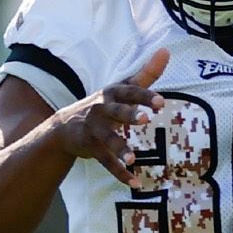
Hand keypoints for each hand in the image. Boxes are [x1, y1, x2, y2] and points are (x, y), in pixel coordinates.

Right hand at [46, 49, 168, 181]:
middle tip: (145, 121)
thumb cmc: (104, 105)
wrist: (65, 126)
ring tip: (132, 159)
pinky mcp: (89, 146)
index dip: (145, 96)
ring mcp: (94, 128)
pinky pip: (105, 161)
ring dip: (120, 149)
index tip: (161, 102)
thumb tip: (167, 50)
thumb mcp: (122, 88)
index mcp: (113, 93)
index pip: (131, 92)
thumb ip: (146, 73)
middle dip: (129, 115)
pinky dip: (119, 173)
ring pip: (107, 139)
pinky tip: (134, 182)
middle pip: (116, 111)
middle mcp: (102, 108)